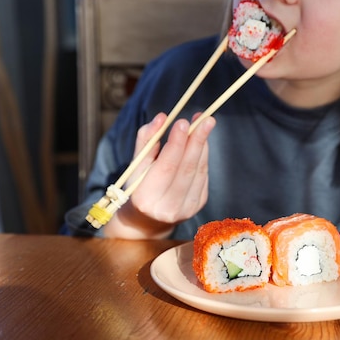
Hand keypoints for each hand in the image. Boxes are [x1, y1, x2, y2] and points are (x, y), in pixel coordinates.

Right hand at [104, 112, 214, 238]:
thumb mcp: (135, 166)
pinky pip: (203, 177)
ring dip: (203, 146)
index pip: (166, 167)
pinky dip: (203, 157)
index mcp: (146, 199)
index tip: (183, 122)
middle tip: (205, 118)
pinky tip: (201, 143)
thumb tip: (161, 118)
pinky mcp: (198, 206)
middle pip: (186, 169)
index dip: (176, 144)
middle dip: (197, 141)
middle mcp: (168, 208)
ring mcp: (186, 210)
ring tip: (204, 124)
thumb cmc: (137, 188)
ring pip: (199, 171)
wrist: (146, 221)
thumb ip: (146, 141)